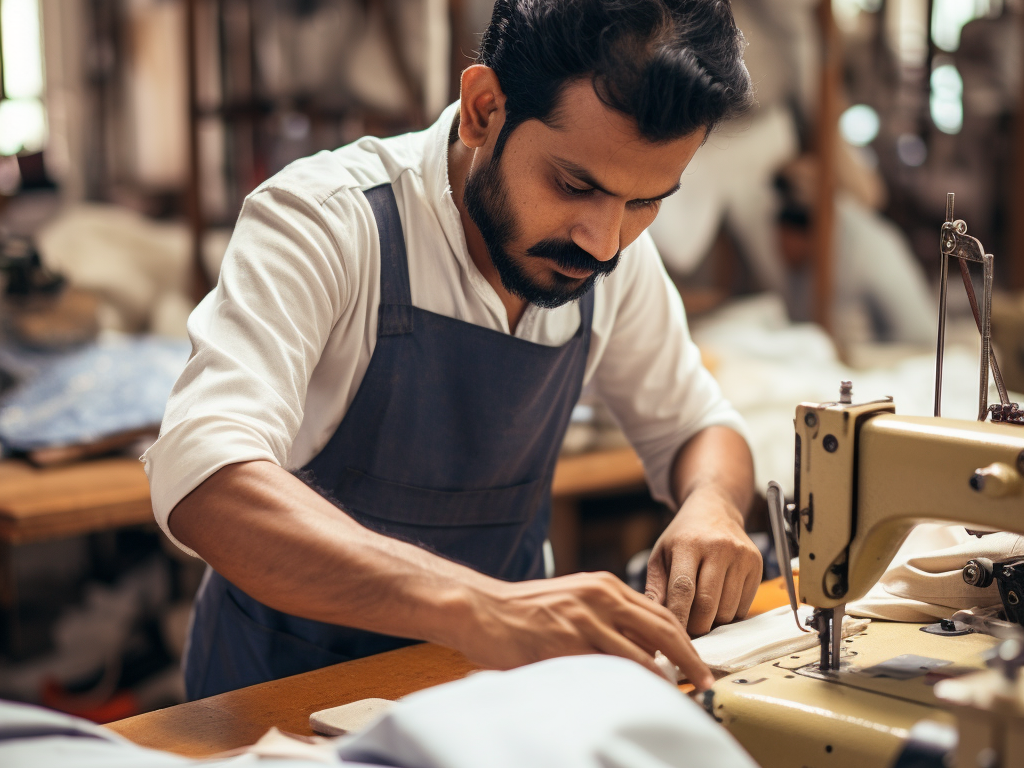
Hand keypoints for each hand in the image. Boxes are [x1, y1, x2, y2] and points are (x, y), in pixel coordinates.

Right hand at [452, 571, 714, 689]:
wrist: (482, 609)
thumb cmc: (525, 609)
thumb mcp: (574, 598)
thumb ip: (607, 614)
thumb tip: (641, 645)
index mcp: (604, 585)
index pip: (660, 612)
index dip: (685, 640)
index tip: (698, 661)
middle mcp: (600, 597)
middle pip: (663, 630)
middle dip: (689, 660)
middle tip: (704, 680)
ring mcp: (584, 621)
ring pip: (642, 655)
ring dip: (665, 680)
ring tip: (677, 696)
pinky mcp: (567, 645)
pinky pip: (610, 670)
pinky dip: (630, 686)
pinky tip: (638, 698)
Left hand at [645, 486, 761, 636]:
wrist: (714, 510)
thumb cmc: (682, 537)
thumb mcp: (660, 555)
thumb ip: (655, 588)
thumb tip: (653, 620)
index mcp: (688, 543)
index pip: (684, 589)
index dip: (679, 618)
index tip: (672, 637)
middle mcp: (718, 547)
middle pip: (708, 604)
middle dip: (696, 626)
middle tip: (686, 632)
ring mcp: (741, 555)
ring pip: (727, 610)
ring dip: (712, 622)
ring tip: (700, 614)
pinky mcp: (757, 564)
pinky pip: (743, 606)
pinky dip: (728, 614)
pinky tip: (718, 602)